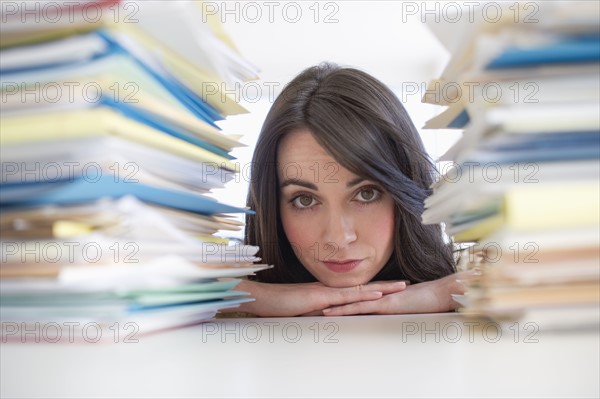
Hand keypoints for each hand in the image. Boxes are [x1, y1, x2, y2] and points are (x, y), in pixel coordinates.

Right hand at [231, 279, 407, 316]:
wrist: (263, 298)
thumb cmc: (279, 306)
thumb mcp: (302, 311)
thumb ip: (316, 313)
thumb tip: (327, 319)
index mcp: (327, 292)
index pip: (354, 290)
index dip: (373, 288)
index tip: (390, 288)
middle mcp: (330, 289)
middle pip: (363, 286)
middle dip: (385, 285)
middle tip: (405, 284)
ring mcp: (327, 291)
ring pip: (360, 289)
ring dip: (382, 288)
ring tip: (400, 287)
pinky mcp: (321, 296)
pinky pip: (346, 296)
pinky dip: (363, 295)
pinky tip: (377, 295)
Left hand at [321, 271, 475, 315]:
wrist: (439, 293)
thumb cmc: (425, 299)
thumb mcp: (403, 304)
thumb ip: (391, 306)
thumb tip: (381, 312)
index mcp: (378, 295)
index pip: (353, 297)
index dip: (337, 299)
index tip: (321, 303)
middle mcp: (375, 294)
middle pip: (347, 298)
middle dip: (329, 302)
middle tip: (310, 305)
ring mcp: (378, 298)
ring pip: (350, 302)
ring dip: (333, 306)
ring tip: (315, 310)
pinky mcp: (384, 304)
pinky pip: (362, 307)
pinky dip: (347, 308)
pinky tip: (335, 311)